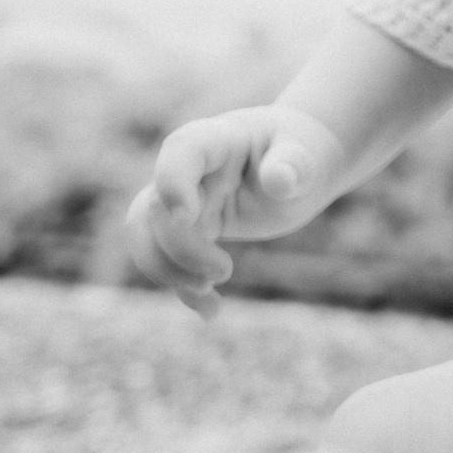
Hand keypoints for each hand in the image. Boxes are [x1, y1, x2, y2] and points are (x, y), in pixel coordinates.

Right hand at [122, 104, 342, 316]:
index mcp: (214, 140)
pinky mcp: (193, 230)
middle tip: (223, 272)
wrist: (300, 165)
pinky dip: (185, 290)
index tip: (187, 217)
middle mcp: (190, 171)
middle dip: (179, 248)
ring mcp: (186, 201)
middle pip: (154, 208)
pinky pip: (170, 261)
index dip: (172, 184)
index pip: (179, 153)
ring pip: (146, 236)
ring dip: (168, 271)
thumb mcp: (305, 154)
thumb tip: (280, 181)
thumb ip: (293, 165)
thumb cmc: (302, 150)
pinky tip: (212, 312)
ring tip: (210, 290)